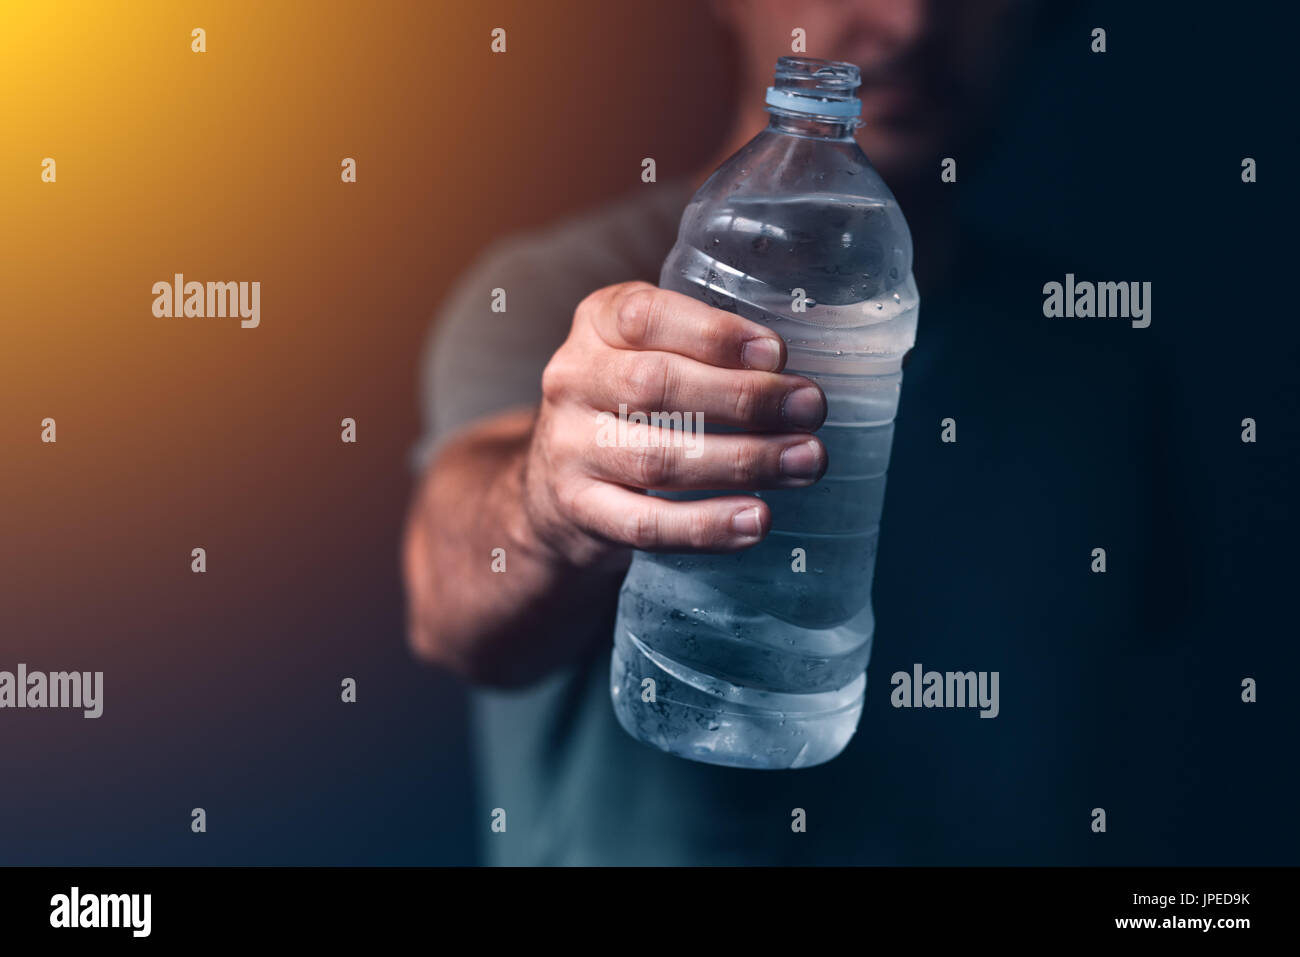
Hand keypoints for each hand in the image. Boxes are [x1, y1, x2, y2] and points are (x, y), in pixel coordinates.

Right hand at [522, 281, 827, 566]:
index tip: (777, 355)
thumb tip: (801, 373)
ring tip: (804, 462)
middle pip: (656, 386)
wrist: (556, 482)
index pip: (646, 317)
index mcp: (596, 324)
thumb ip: (707, 346)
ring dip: (741, 462)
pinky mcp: (579, 510)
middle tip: (810, 409)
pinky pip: (646, 524)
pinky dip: (706, 526)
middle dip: (744, 399)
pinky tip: (755, 520)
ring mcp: (569, 448)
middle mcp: (572, 380)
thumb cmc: (631, 404)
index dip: (715, 334)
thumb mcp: (649, 350)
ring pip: (657, 458)